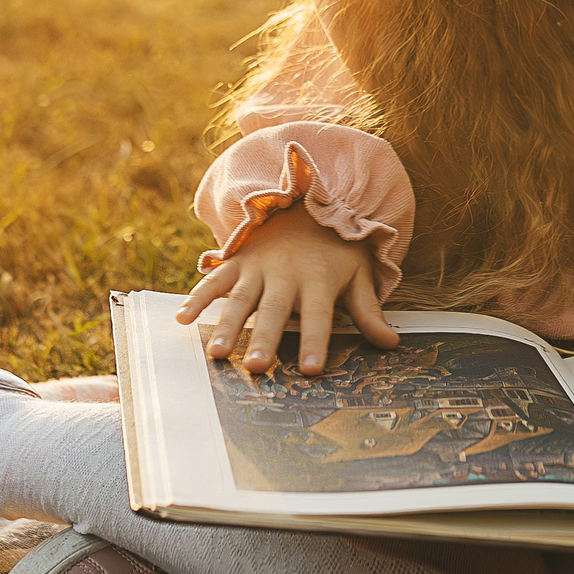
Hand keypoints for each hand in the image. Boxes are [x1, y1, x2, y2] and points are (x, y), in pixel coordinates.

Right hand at [177, 206, 398, 374]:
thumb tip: (391, 343)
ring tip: (216, 354)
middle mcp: (286, 274)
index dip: (316, 343)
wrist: (306, 203)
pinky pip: (215, 280)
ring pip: (240, 299)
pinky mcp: (237, 262)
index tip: (312, 370)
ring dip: (227, 326)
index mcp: (318, 280)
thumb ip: (369, 311)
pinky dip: (197, 297)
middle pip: (274, 311)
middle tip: (255, 367)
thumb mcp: (358, 274)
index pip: (319, 317)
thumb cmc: (336, 248)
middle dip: (264, 339)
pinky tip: (181, 319)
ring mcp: (258, 267)